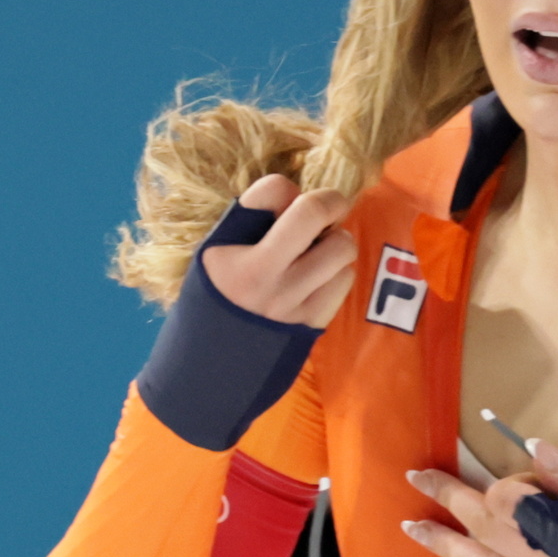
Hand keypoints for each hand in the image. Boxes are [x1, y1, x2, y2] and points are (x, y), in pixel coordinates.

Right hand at [202, 174, 357, 328]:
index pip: (272, 189)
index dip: (286, 191)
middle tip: (329, 210)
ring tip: (317, 255)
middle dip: (331, 201)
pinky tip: (317, 282)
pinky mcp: (312, 322)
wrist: (213, 367)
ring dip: (335, 243)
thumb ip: (249, 220)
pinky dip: (336, 274)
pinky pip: (344, 279)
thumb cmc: (217, 298)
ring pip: (342, 246)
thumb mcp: (214, 254)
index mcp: (226, 251)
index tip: (285, 205)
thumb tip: (297, 196)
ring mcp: (289, 301)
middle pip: (314, 211)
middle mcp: (259, 275)